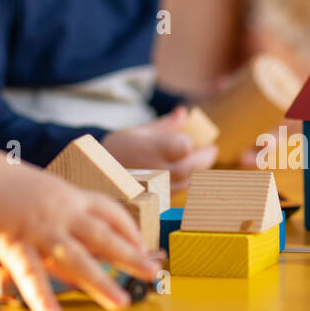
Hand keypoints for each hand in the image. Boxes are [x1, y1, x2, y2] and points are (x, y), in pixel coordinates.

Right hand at [0, 138, 160, 310]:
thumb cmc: (6, 182)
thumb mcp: (46, 190)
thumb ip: (67, 213)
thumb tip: (86, 240)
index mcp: (69, 196)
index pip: (111, 211)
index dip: (131, 230)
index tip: (145, 248)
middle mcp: (60, 211)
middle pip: (103, 236)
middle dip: (130, 256)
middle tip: (152, 272)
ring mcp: (38, 227)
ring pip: (75, 257)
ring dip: (100, 281)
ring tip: (120, 301)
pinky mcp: (13, 242)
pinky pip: (30, 272)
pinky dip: (41, 295)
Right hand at [102, 107, 218, 189]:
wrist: (98, 173)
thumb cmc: (118, 148)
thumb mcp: (140, 131)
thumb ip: (165, 125)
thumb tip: (184, 112)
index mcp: (152, 148)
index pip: (184, 146)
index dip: (190, 143)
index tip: (192, 140)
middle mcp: (156, 169)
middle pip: (191, 167)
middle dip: (206, 158)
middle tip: (212, 150)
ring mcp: (156, 186)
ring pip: (188, 181)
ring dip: (198, 171)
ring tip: (202, 161)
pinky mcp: (156, 198)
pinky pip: (179, 191)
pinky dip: (187, 182)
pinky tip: (188, 174)